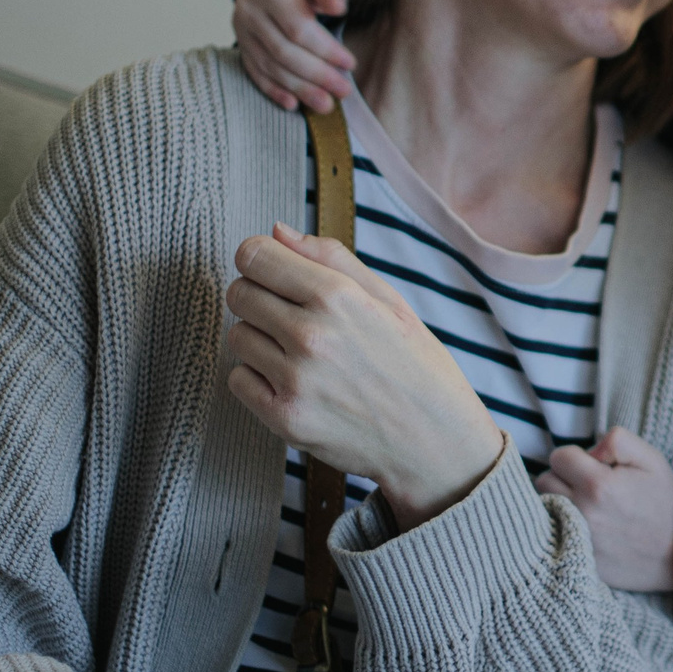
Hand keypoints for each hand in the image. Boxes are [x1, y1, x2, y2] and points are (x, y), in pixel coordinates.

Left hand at [226, 223, 506, 528]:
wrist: (434, 439)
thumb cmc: (414, 364)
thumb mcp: (388, 300)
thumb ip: (330, 259)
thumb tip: (275, 232)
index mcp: (338, 297)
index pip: (254, 256)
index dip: (259, 259)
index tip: (272, 271)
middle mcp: (311, 335)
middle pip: (239, 294)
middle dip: (258, 297)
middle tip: (292, 316)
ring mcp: (295, 380)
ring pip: (238, 337)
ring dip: (260, 340)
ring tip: (300, 353)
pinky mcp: (284, 418)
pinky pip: (239, 380)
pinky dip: (258, 378)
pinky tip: (294, 382)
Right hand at [234, 0, 354, 112]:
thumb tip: (338, 6)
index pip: (298, 28)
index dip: (325, 50)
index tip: (350, 64)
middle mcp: (248, 9)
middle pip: (283, 52)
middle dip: (316, 75)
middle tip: (343, 91)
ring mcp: (241, 29)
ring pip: (270, 66)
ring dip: (299, 89)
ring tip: (326, 104)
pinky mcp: (241, 43)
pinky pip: (255, 71)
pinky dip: (274, 90)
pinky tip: (293, 104)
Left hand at [534, 428, 672, 591]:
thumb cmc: (662, 501)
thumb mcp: (650, 459)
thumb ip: (616, 440)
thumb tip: (588, 451)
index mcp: (598, 485)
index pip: (559, 457)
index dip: (576, 456)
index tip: (593, 466)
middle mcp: (581, 513)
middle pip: (544, 481)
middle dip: (563, 477)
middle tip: (587, 485)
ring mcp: (576, 539)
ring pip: (542, 508)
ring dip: (558, 501)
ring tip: (583, 504)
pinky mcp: (574, 558)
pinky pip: (549, 535)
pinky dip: (560, 527)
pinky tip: (581, 526)